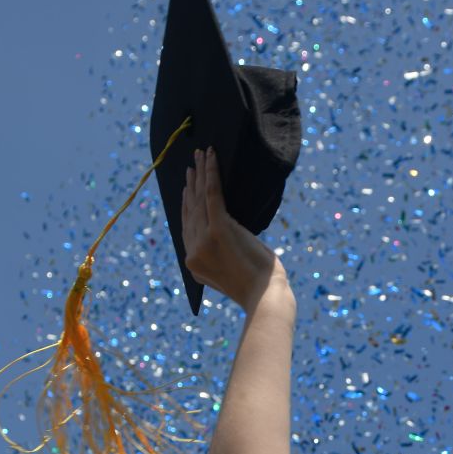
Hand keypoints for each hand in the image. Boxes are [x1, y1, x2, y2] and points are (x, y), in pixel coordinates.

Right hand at [181, 147, 286, 311]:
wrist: (265, 297)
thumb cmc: (257, 286)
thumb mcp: (231, 269)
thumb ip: (219, 253)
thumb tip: (221, 231)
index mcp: (194, 264)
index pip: (187, 227)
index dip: (187, 204)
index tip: (187, 187)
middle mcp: (193, 252)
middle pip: (190, 211)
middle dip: (191, 185)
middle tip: (192, 165)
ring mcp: (204, 241)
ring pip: (199, 200)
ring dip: (200, 173)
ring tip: (200, 156)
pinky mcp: (219, 230)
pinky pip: (212, 195)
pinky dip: (211, 174)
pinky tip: (211, 158)